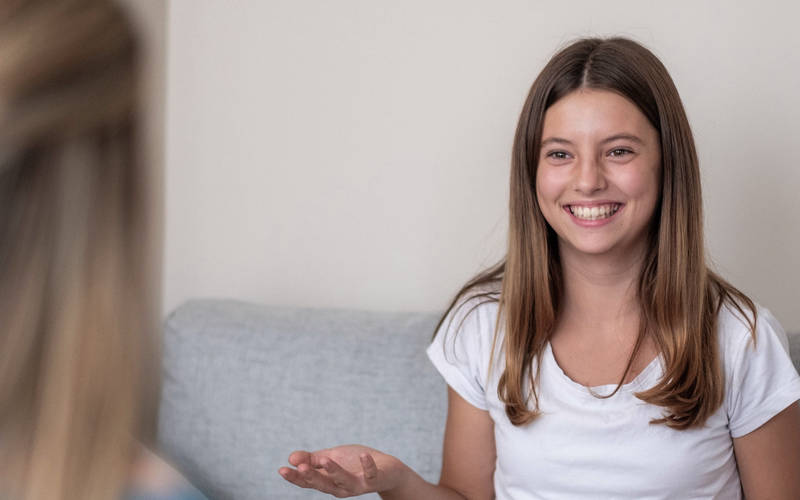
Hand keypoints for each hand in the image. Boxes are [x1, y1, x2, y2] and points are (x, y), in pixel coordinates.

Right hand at [278, 444, 403, 496]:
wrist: (386, 469)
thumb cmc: (355, 463)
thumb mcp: (331, 458)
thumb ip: (312, 459)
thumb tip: (291, 457)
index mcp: (328, 481)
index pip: (309, 481)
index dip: (295, 477)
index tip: (281, 469)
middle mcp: (341, 487)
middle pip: (323, 483)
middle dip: (310, 476)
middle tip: (298, 467)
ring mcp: (357, 484)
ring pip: (343, 480)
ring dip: (334, 470)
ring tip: (325, 459)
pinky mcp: (373, 479)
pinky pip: (370, 473)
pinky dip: (367, 464)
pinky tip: (363, 455)